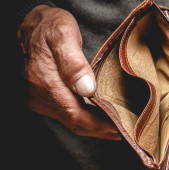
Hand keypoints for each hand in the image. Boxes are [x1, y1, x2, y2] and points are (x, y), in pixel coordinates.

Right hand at [17, 5, 119, 139]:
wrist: (32, 26)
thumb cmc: (49, 26)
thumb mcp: (63, 35)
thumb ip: (73, 63)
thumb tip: (87, 89)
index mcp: (46, 82)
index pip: (75, 114)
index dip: (98, 125)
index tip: (119, 127)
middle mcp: (41, 95)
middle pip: (74, 122)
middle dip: (100, 130)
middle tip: (123, 131)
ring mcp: (41, 98)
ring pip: (71, 120)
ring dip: (94, 126)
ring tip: (116, 126)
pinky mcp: (44, 97)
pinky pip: (67, 113)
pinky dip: (86, 118)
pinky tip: (99, 116)